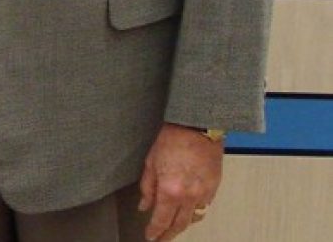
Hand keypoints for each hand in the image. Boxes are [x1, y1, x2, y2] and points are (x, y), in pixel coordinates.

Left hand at [138, 123, 222, 239]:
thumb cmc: (173, 139)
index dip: (155, 231)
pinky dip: (195, 212)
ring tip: (173, 228)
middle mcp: (188, 197)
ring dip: (182, 226)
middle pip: (179, 225)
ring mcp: (203, 194)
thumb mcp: (151, 161)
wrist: (198, 128)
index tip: (150, 237)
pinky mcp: (213, 189)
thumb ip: (147, 187)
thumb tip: (144, 205)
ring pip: (193, 219)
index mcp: (170, 190)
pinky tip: (188, 211)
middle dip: (168, 234)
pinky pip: (203, 207)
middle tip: (161, 239)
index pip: (161, 220)